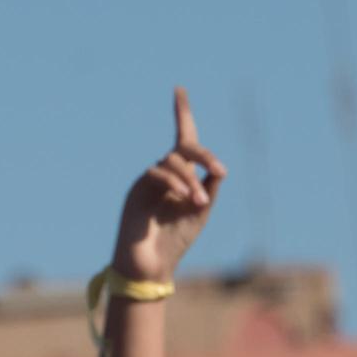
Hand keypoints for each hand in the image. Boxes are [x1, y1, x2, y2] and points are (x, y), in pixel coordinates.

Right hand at [113, 89, 225, 284]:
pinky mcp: (138, 189)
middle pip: (183, 149)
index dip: (181, 115)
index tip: (178, 90)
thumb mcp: (201, 213)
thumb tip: (216, 170)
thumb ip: (209, 190)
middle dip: (203, 155)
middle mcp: (164, 174)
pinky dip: (175, 183)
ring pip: (173, 161)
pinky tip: (186, 198)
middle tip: (218, 170)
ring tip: (198, 202)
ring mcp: (150, 180)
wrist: (151, 265)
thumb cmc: (176, 241)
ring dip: (190, 179)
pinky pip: (158, 173)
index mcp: (181, 177)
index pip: (182, 140)